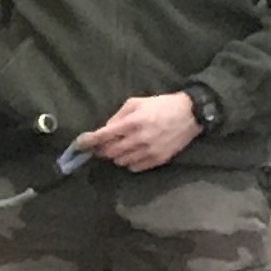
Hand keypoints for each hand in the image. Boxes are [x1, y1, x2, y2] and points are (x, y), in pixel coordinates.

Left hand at [71, 93, 200, 172]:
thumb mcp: (137, 103)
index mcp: (133, 122)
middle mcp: (140, 138)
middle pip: (109, 152)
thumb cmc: (161, 105)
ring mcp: (150, 151)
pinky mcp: (159, 159)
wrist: (191, 114)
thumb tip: (104, 130)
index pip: (103, 136)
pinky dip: (128, 163)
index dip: (88, 142)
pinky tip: (131, 155)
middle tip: (100, 146)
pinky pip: (135, 168)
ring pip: (121, 161)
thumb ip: (118, 116)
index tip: (78, 145)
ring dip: (115, 156)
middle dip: (101, 150)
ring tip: (118, 148)